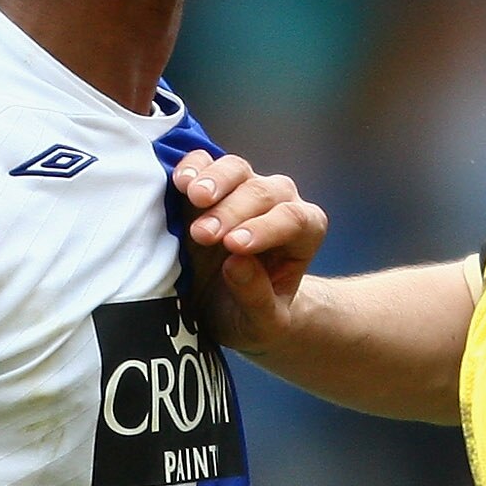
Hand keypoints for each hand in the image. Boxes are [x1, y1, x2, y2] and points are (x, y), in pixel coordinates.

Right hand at [175, 151, 329, 354]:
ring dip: (214, 182)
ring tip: (193, 198)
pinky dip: (192, 168)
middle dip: (233, 212)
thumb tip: (237, 264)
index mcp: (304, 233)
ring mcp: (244, 188)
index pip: (295, 220)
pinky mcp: (210, 183)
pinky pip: (204, 162)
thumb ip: (257, 297)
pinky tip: (180, 182)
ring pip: (237, 169)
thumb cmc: (252, 314)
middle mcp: (279, 203)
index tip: (234, 247)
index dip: (265, 230)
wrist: (228, 308)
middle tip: (203, 235)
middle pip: (264, 192)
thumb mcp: (261, 323)